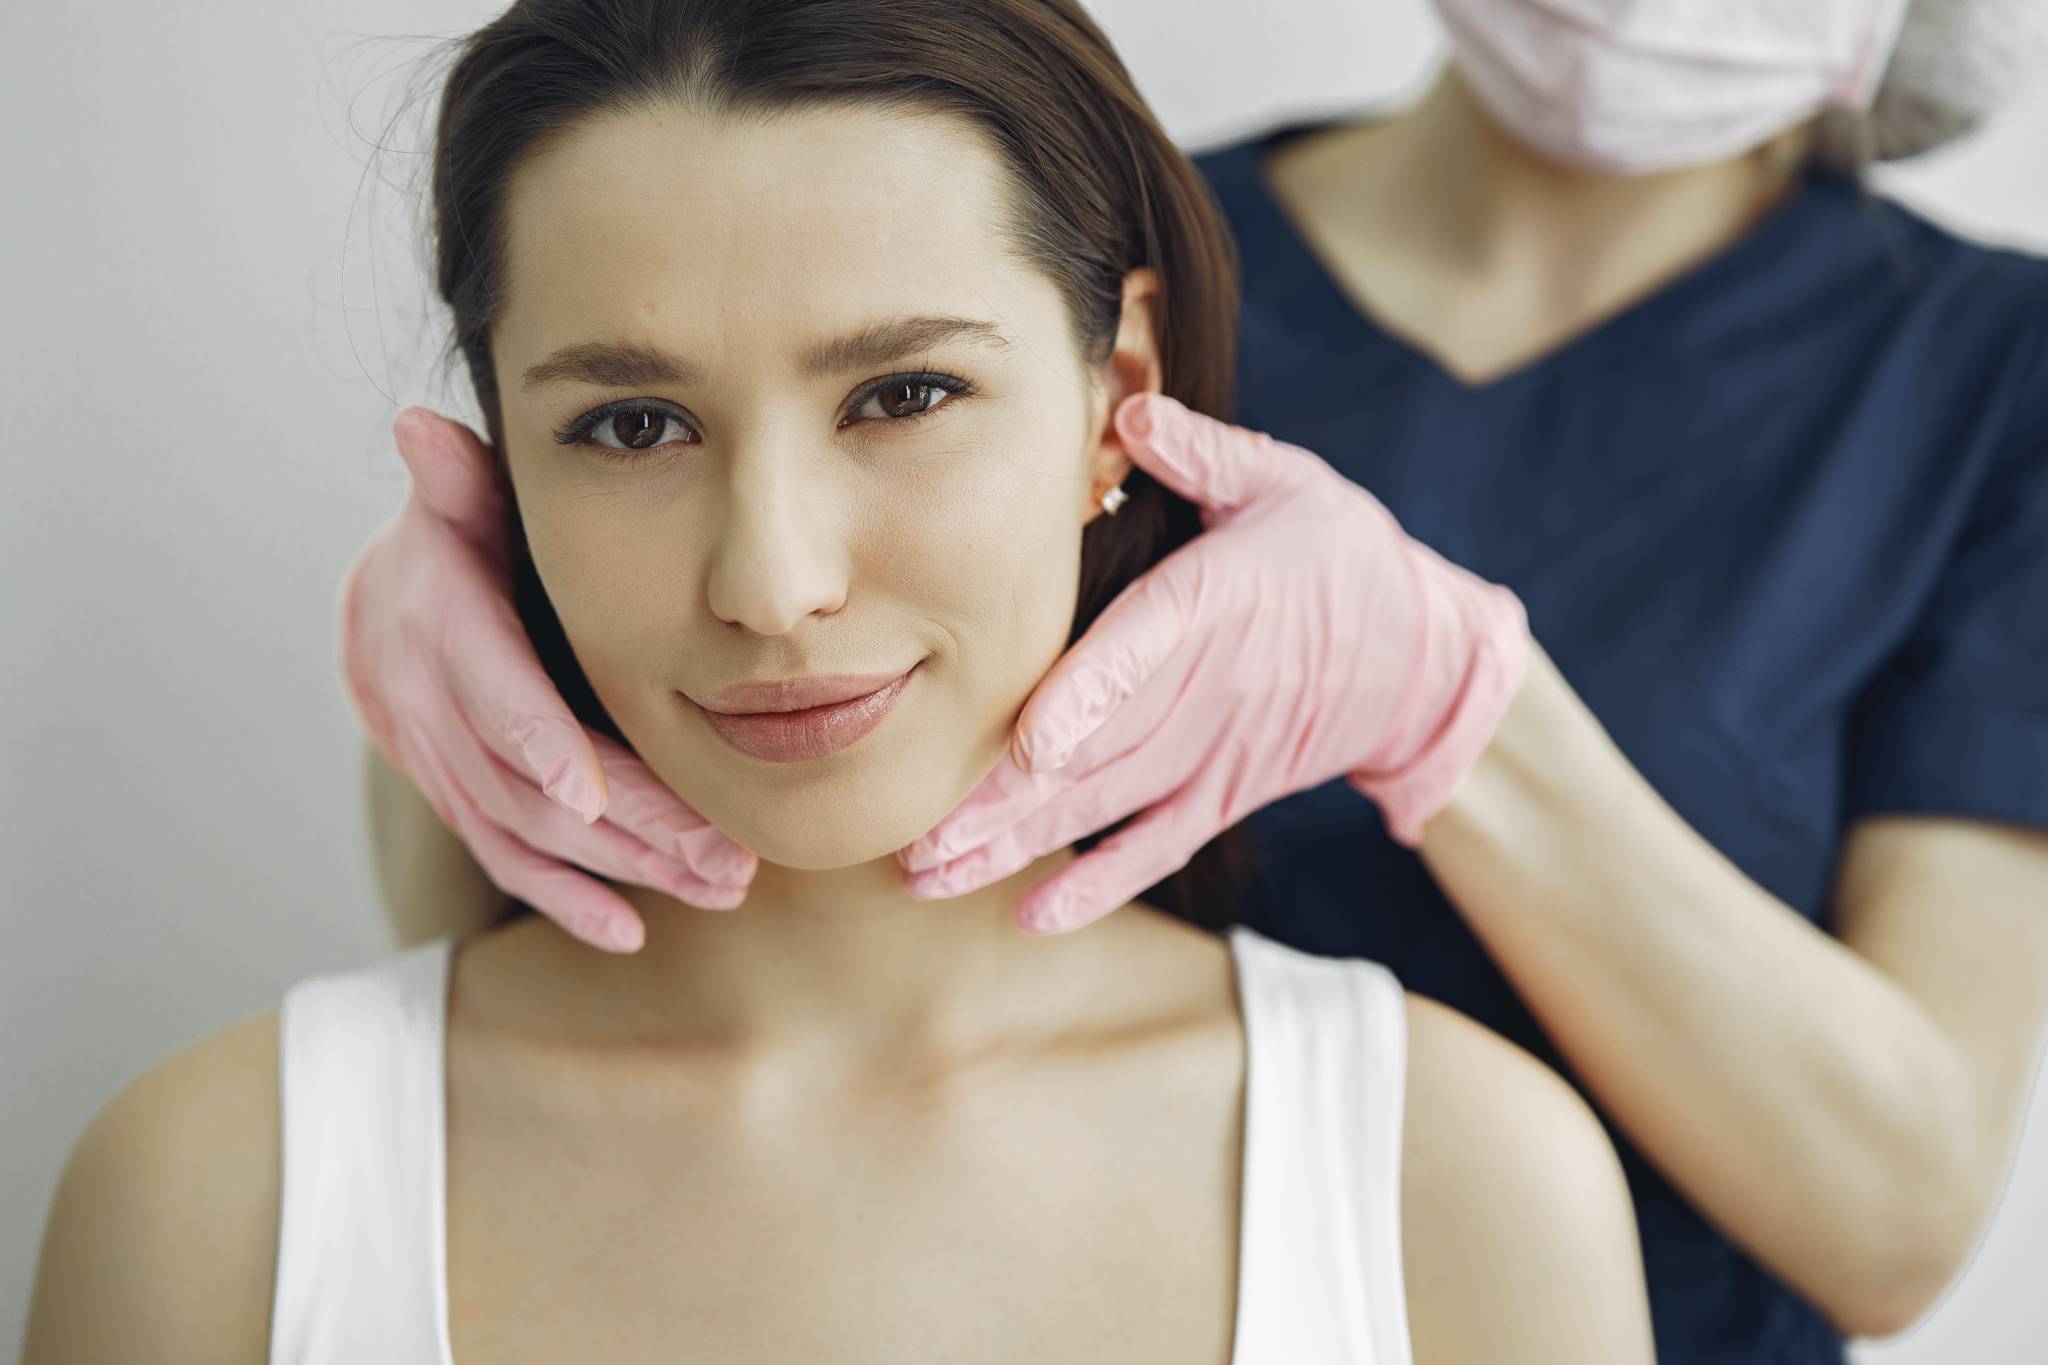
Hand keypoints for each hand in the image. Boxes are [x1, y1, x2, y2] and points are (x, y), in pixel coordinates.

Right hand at [337, 406, 756, 951]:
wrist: (390, 603)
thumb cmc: (459, 538)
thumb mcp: (456, 500)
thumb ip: (456, 481)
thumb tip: (421, 431)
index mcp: (436, 624)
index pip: (484, 688)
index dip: (530, 739)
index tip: (589, 791)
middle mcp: (425, 704)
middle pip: (523, 782)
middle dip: (623, 824)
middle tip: (715, 855)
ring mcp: (438, 762)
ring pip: (525, 832)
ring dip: (619, 868)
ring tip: (713, 886)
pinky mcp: (458, 801)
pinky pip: (506, 862)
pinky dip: (566, 900)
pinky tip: (631, 930)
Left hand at [896, 392, 1527, 934]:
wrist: (1423, 657)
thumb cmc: (1337, 554)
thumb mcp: (1287, 483)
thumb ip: (1207, 454)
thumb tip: (1133, 410)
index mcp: (1216, 604)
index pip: (1146, 652)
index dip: (1089, 699)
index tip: (1030, 741)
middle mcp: (1208, 691)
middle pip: (1098, 749)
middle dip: (1003, 796)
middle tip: (916, 837)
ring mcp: (1211, 753)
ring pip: (1105, 806)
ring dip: (1016, 846)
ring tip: (932, 875)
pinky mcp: (1221, 794)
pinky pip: (1156, 846)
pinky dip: (1098, 885)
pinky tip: (1031, 916)